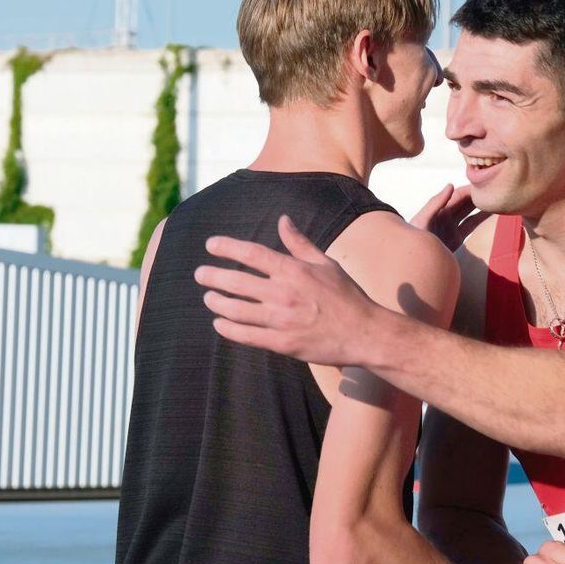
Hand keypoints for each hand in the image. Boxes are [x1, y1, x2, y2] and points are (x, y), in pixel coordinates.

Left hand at [193, 215, 374, 365]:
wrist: (364, 333)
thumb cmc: (347, 296)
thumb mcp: (326, 263)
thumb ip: (300, 243)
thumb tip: (282, 220)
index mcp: (294, 271)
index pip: (252, 254)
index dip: (227, 247)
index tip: (211, 245)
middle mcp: (283, 293)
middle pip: (237, 282)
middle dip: (213, 276)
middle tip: (200, 274)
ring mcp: (281, 320)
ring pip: (236, 310)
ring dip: (217, 302)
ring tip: (208, 298)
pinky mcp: (282, 343)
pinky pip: (247, 335)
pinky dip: (229, 329)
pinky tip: (219, 323)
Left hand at [409, 184, 490, 251]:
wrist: (415, 264)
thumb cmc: (414, 239)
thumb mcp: (422, 220)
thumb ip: (435, 203)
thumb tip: (451, 185)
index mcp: (438, 210)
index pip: (458, 196)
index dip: (470, 190)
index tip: (485, 184)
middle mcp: (446, 217)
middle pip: (466, 203)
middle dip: (479, 196)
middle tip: (496, 190)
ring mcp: (452, 228)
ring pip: (470, 214)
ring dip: (482, 207)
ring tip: (498, 200)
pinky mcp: (456, 240)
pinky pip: (471, 227)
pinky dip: (481, 220)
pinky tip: (493, 214)